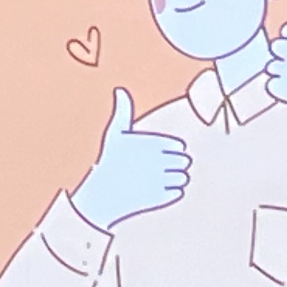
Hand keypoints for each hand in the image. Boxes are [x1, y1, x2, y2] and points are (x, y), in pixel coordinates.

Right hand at [72, 90, 190, 227]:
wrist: (102, 195)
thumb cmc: (110, 161)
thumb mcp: (114, 134)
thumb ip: (123, 111)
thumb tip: (120, 90)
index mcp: (152, 143)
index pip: (180, 147)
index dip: (171, 151)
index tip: (157, 155)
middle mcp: (158, 160)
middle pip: (185, 162)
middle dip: (176, 165)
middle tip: (159, 169)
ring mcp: (160, 179)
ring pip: (184, 178)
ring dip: (175, 179)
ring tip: (159, 179)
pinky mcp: (160, 197)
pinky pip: (178, 192)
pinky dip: (171, 192)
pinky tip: (157, 190)